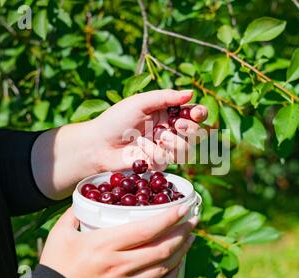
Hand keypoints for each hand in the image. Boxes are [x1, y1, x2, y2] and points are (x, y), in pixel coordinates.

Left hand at [32, 89, 207, 198]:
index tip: (196, 112)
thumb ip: (166, 97)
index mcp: (167, 112)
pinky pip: (167, 160)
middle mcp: (169, 130)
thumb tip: (191, 93)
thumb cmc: (116, 120)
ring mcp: (164, 148)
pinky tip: (141, 149)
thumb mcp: (140, 102)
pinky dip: (154, 153)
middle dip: (191, 129)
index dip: (199, 113)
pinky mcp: (157, 163)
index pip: (193, 113)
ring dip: (174, 143)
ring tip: (159, 138)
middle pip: (196, 133)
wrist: (98, 144)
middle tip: (177, 125)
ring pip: (186, 149)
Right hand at [39, 205, 197, 277]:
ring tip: (190, 237)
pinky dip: (173, 273)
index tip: (183, 207)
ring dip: (182, 250)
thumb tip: (88, 198)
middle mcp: (121, 265)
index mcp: (106, 245)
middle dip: (183, 232)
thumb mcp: (61, 235)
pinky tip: (177, 263)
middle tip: (192, 220)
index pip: (147, 229)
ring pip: (165, 266)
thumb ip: (76, 213)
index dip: (169, 217)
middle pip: (163, 248)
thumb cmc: (56, 267)